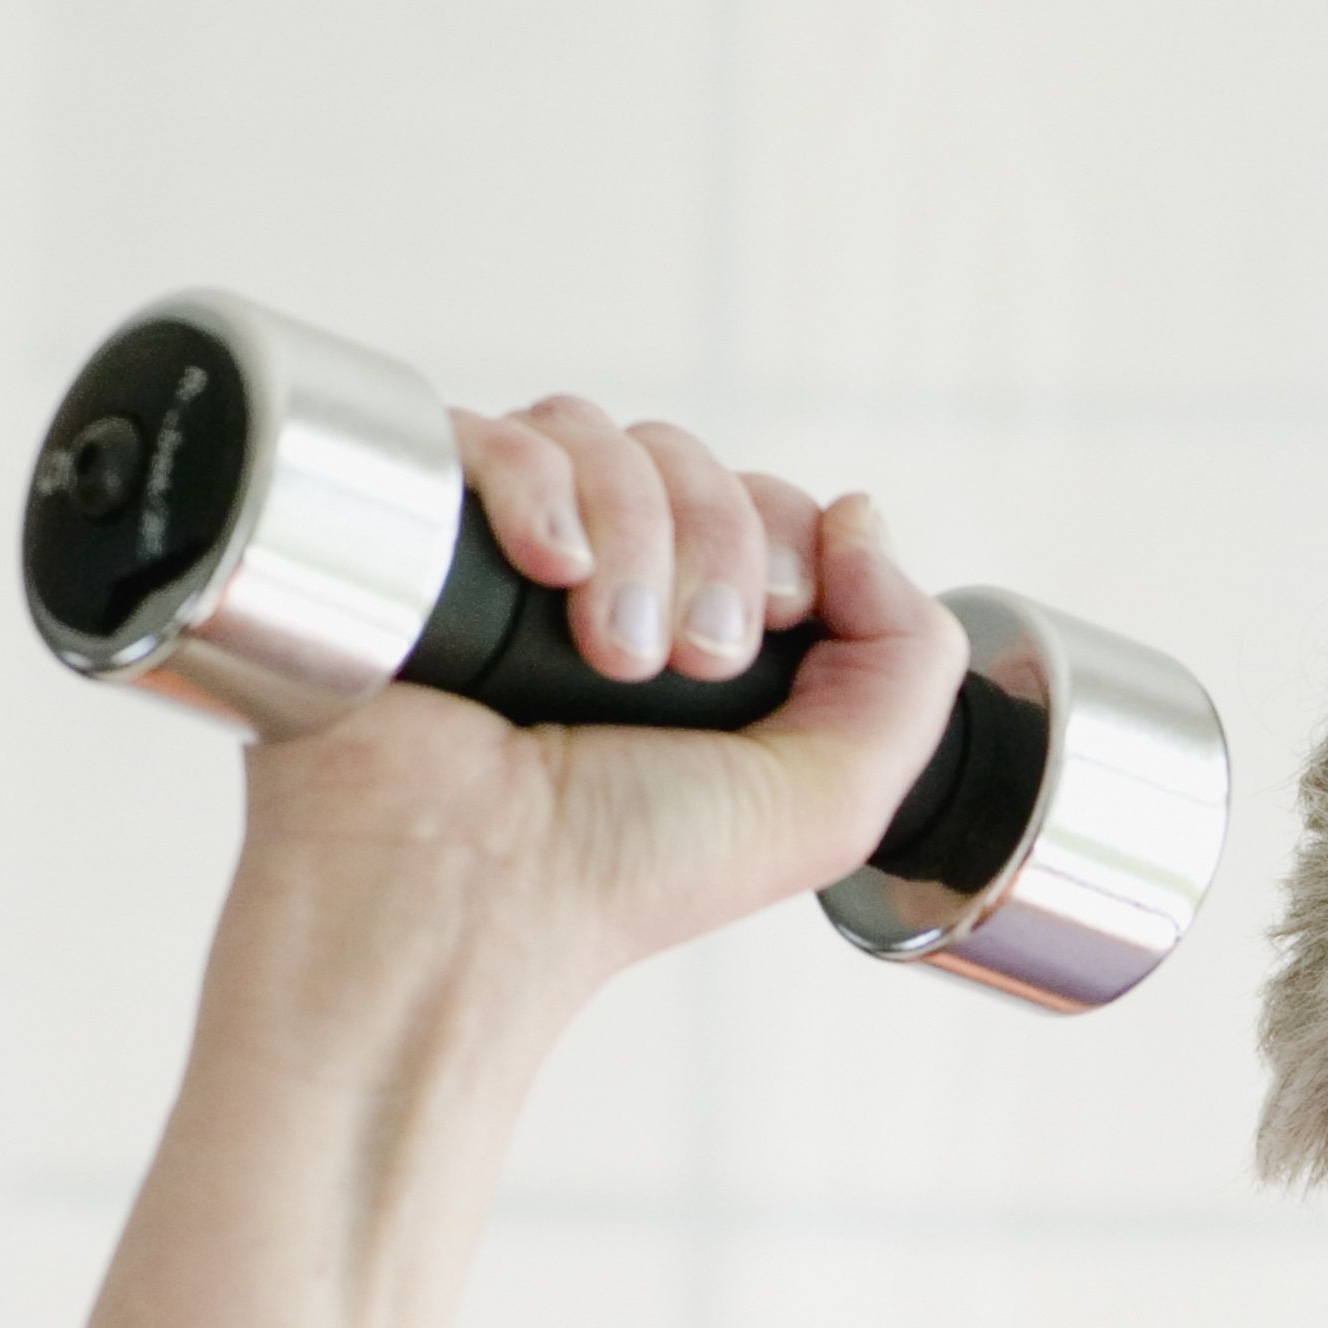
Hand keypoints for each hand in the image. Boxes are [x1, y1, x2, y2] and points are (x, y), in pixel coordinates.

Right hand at [214, 395, 973, 1037]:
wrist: (469, 893)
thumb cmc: (628, 868)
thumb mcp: (831, 796)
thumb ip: (906, 662)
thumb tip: (859, 515)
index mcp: (702, 636)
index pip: (767, 504)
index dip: (788, 541)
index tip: (767, 632)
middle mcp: (607, 585)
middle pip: (690, 460)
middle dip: (717, 546)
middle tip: (693, 661)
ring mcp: (507, 553)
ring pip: (599, 438)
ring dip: (637, 535)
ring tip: (610, 655)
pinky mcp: (422, 531)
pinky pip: (490, 434)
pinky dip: (536, 485)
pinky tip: (549, 566)